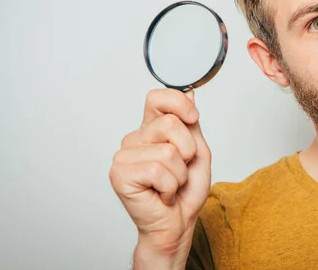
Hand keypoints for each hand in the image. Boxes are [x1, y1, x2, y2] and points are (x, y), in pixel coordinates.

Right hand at [109, 88, 210, 264]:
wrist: (176, 224)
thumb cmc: (185, 192)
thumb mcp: (198, 152)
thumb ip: (191, 124)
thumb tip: (190, 93)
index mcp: (151, 129)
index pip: (157, 98)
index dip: (177, 102)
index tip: (192, 117)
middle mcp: (136, 139)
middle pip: (170, 123)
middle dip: (188, 150)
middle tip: (181, 169)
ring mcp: (124, 155)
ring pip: (168, 151)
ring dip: (179, 174)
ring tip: (170, 184)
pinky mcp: (120, 173)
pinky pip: (158, 170)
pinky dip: (169, 186)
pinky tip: (161, 194)